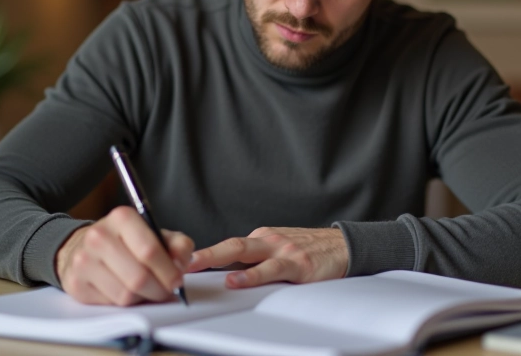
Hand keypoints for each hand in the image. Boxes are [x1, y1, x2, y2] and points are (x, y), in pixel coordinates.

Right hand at [56, 206, 193, 305]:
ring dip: (142, 298)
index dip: (168, 271)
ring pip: (125, 295)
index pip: (149, 251)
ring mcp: (83, 260)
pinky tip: (125, 290)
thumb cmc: (127, 241)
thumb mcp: (156, 234)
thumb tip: (181, 264)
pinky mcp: (75, 283)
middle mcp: (98, 236)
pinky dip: (124, 302)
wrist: (84, 245)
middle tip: (165, 291)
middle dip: (158, 290)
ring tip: (145, 289)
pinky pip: (109, 304)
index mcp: (122, 217)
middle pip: (138, 278)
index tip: (177, 280)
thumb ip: (178, 245)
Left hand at [187, 227, 347, 288]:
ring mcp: (281, 250)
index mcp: (261, 239)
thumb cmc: (310, 253)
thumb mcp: (279, 253)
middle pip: (229, 245)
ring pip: (243, 252)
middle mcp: (267, 240)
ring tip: (195, 265)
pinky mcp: (297, 264)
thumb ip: (256, 262)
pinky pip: (270, 270)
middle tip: (175, 260)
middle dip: (201, 253)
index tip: (180, 263)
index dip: (205, 256)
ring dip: (215, 258)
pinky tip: (236, 281)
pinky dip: (251, 275)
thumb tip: (226, 278)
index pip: (228, 248)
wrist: (344, 247)